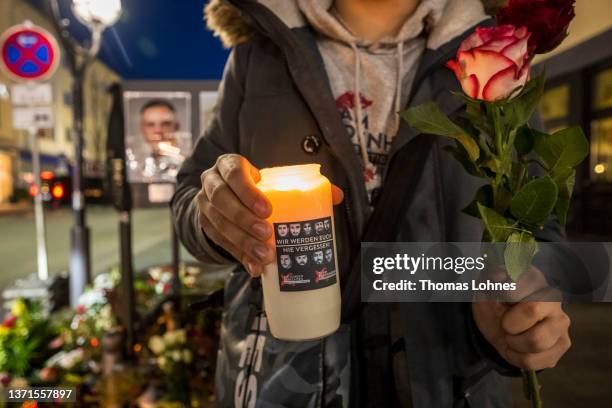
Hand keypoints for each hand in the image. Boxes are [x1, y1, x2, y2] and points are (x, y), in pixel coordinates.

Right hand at [197, 154, 343, 276]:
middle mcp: (211, 182)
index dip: (248, 191)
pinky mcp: (204, 225)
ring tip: (264, 256)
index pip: (234, 172)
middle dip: (244, 219)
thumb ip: (304, 185)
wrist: (228, 197)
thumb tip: (337, 195)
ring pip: (218, 223)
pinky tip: (253, 267)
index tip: (268, 211)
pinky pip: (218, 242)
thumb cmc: (258, 187)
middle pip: (222, 199)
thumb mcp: (275, 181)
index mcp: (229, 165)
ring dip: (241, 241)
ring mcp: (204, 204)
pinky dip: (237, 255)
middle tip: (267, 235)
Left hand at [472, 266, 570, 369]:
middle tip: (505, 324)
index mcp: (532, 278)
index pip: (518, 286)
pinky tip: (517, 348)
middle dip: (509, 323)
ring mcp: (561, 322)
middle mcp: (553, 297)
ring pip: (536, 341)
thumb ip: (489, 280)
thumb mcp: (484, 289)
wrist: (499, 327)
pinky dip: (517, 358)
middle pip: (532, 310)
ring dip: (513, 344)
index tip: (499, 298)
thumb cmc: (494, 303)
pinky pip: (535, 361)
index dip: (503, 297)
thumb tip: (498, 276)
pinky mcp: (563, 344)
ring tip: (511, 337)